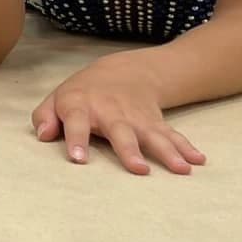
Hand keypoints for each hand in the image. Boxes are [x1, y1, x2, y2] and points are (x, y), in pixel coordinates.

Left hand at [33, 57, 204, 174]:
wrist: (123, 71)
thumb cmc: (82, 93)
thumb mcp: (57, 99)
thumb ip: (45, 117)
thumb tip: (42, 136)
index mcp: (81, 106)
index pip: (76, 122)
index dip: (76, 139)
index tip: (79, 159)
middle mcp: (110, 112)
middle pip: (120, 131)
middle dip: (129, 150)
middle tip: (138, 169)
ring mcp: (136, 117)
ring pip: (152, 135)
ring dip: (167, 152)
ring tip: (181, 169)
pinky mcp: (155, 122)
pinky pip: (172, 134)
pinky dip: (186, 147)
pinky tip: (198, 160)